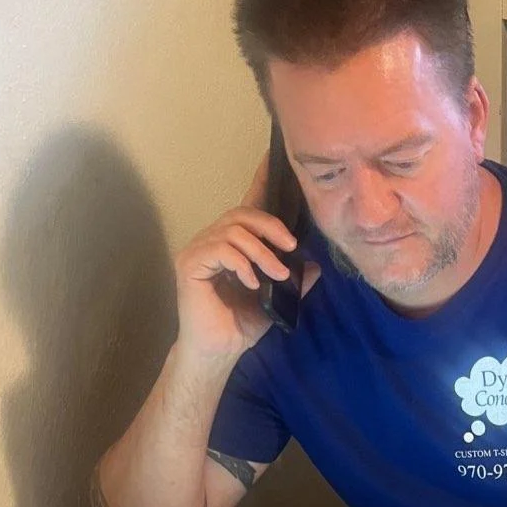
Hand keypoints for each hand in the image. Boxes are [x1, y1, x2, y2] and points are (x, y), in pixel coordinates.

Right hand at [173, 155, 320, 359]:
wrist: (221, 351)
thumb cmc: (243, 324)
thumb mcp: (278, 299)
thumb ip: (295, 280)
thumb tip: (317, 265)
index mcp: (233, 243)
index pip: (248, 205)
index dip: (260, 180)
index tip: (273, 155)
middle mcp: (212, 240)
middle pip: (242, 212)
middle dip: (271, 226)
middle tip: (291, 248)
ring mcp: (198, 250)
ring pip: (234, 230)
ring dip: (262, 251)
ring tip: (277, 275)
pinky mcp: (190, 264)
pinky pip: (220, 249)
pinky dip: (241, 263)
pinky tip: (251, 282)